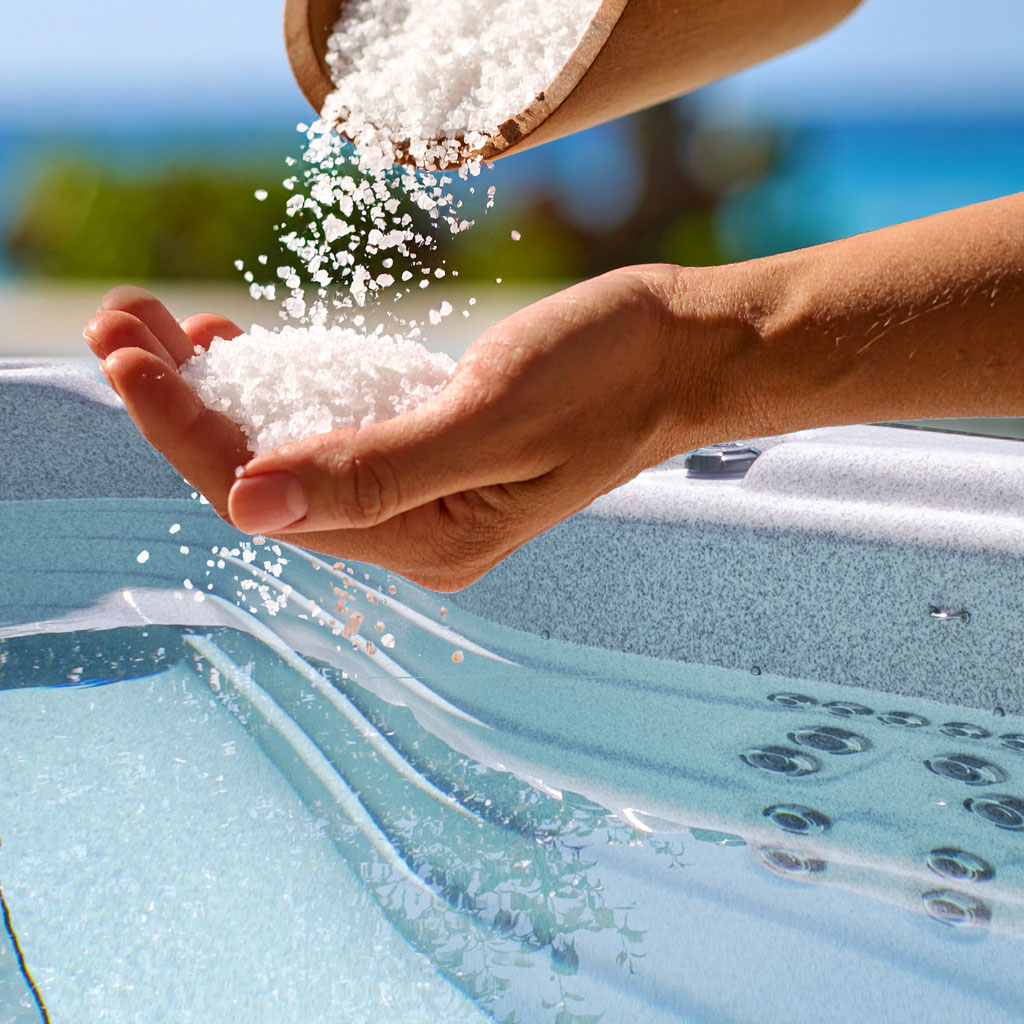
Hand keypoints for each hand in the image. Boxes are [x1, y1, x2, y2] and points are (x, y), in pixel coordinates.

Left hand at [83, 269, 736, 589]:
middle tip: (119, 321)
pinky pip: (329, 430)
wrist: (679, 355)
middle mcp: (413, 531)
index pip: (272, 495)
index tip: (128, 353)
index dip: (187, 428)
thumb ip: (375, 471)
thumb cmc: (605, 379)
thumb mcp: (491, 419)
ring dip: (219, 394)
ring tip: (159, 325)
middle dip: (183, 408)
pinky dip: (278, 390)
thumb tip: (250, 506)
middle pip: (266, 479)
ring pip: (288, 453)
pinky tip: (241, 349)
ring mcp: (421, 492)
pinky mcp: (429, 448)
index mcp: (426, 541)